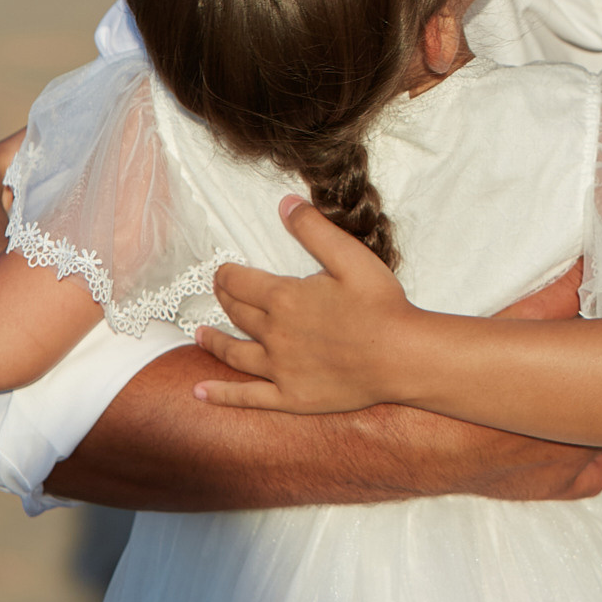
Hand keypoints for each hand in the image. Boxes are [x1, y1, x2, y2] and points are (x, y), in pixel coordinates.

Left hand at [194, 197, 418, 412]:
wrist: (401, 356)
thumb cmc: (381, 305)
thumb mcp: (351, 256)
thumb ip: (314, 229)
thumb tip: (285, 205)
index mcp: (285, 298)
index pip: (242, 283)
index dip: (227, 274)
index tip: (222, 271)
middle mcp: (274, 334)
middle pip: (238, 314)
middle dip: (225, 300)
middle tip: (218, 293)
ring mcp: (280, 369)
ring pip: (235, 354)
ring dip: (214, 343)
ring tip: (200, 336)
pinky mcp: (290, 396)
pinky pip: (247, 397)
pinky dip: (221, 395)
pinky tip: (200, 393)